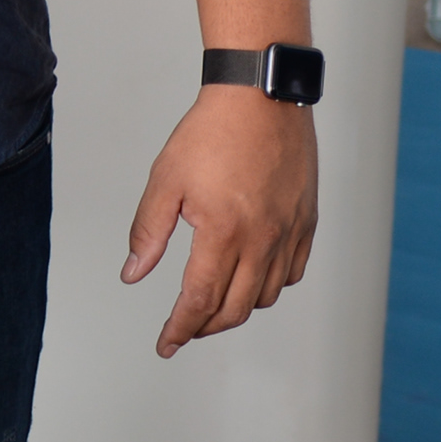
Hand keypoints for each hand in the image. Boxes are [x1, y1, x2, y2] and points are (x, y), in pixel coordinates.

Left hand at [124, 85, 318, 355]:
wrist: (260, 97)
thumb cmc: (211, 132)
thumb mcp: (165, 181)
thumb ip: (148, 232)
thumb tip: (134, 273)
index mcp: (224, 232)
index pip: (199, 300)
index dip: (180, 328)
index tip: (165, 344)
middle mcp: (263, 240)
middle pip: (235, 308)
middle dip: (205, 326)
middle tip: (183, 330)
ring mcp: (289, 232)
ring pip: (266, 295)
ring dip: (237, 308)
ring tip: (212, 304)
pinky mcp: (306, 221)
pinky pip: (292, 272)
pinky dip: (270, 286)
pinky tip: (251, 278)